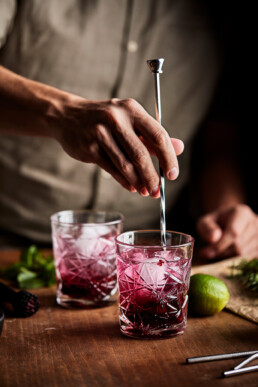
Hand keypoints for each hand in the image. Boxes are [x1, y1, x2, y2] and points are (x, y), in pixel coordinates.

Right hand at [52, 97, 183, 196]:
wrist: (68, 116)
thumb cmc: (105, 119)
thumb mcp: (130, 120)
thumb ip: (153, 135)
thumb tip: (179, 148)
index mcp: (132, 110)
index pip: (158, 136)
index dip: (168, 158)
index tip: (172, 175)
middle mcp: (117, 119)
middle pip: (141, 154)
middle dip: (152, 176)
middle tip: (157, 191)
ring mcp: (100, 133)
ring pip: (125, 164)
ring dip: (138, 182)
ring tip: (146, 192)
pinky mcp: (89, 148)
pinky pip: (111, 169)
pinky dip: (124, 181)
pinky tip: (132, 186)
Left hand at [196, 204, 257, 258]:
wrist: (228, 223)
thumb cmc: (215, 223)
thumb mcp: (205, 222)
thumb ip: (207, 228)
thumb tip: (214, 238)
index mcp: (242, 212)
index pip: (234, 232)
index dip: (220, 245)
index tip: (207, 252)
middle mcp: (255, 222)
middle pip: (239, 245)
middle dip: (222, 252)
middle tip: (210, 253)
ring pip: (244, 254)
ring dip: (228, 257)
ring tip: (220, 250)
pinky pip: (249, 259)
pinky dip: (236, 260)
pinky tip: (229, 253)